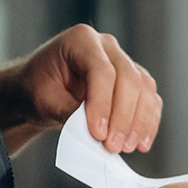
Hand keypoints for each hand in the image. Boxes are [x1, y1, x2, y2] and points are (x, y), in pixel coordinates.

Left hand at [0, 24, 160, 153]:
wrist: (40, 88)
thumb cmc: (38, 88)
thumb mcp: (45, 100)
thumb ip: (70, 113)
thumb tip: (98, 133)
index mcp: (81, 40)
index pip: (102, 71)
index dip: (103, 104)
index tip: (99, 134)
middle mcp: (107, 45)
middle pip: (129, 78)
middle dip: (124, 116)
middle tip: (114, 146)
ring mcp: (123, 60)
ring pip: (144, 87)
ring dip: (140, 121)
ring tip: (129, 147)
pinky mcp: (133, 79)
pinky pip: (149, 98)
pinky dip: (148, 121)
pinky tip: (142, 142)